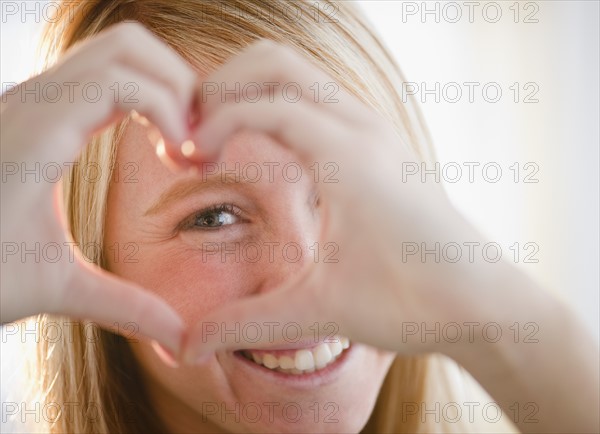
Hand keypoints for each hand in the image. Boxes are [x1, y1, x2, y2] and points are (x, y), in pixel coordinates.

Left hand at [1, 22, 195, 352]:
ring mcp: (31, 98)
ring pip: (117, 52)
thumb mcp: (54, 289)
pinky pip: (100, 73)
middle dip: (178, 83)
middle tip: (192, 140)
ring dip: (161, 84)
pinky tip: (148, 138)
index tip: (187, 158)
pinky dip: (140, 91)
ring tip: (176, 140)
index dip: (173, 108)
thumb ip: (126, 309)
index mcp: (36, 135)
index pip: (124, 79)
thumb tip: (181, 339)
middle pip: (129, 46)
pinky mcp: (35, 106)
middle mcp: (31, 101)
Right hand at [180, 40, 487, 361]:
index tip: (186, 158)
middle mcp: (364, 127)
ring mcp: (378, 129)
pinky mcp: (384, 143)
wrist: (484, 302)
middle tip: (194, 131)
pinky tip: (268, 151)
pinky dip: (282, 105)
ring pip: (301, 76)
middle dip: (224, 85)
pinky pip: (322, 99)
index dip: (210, 124)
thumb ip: (246, 322)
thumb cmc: (414, 302)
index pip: (260, 105)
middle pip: (277, 64)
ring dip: (252, 92)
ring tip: (221, 139)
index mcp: (347, 156)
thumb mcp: (320, 310)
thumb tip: (186, 347)